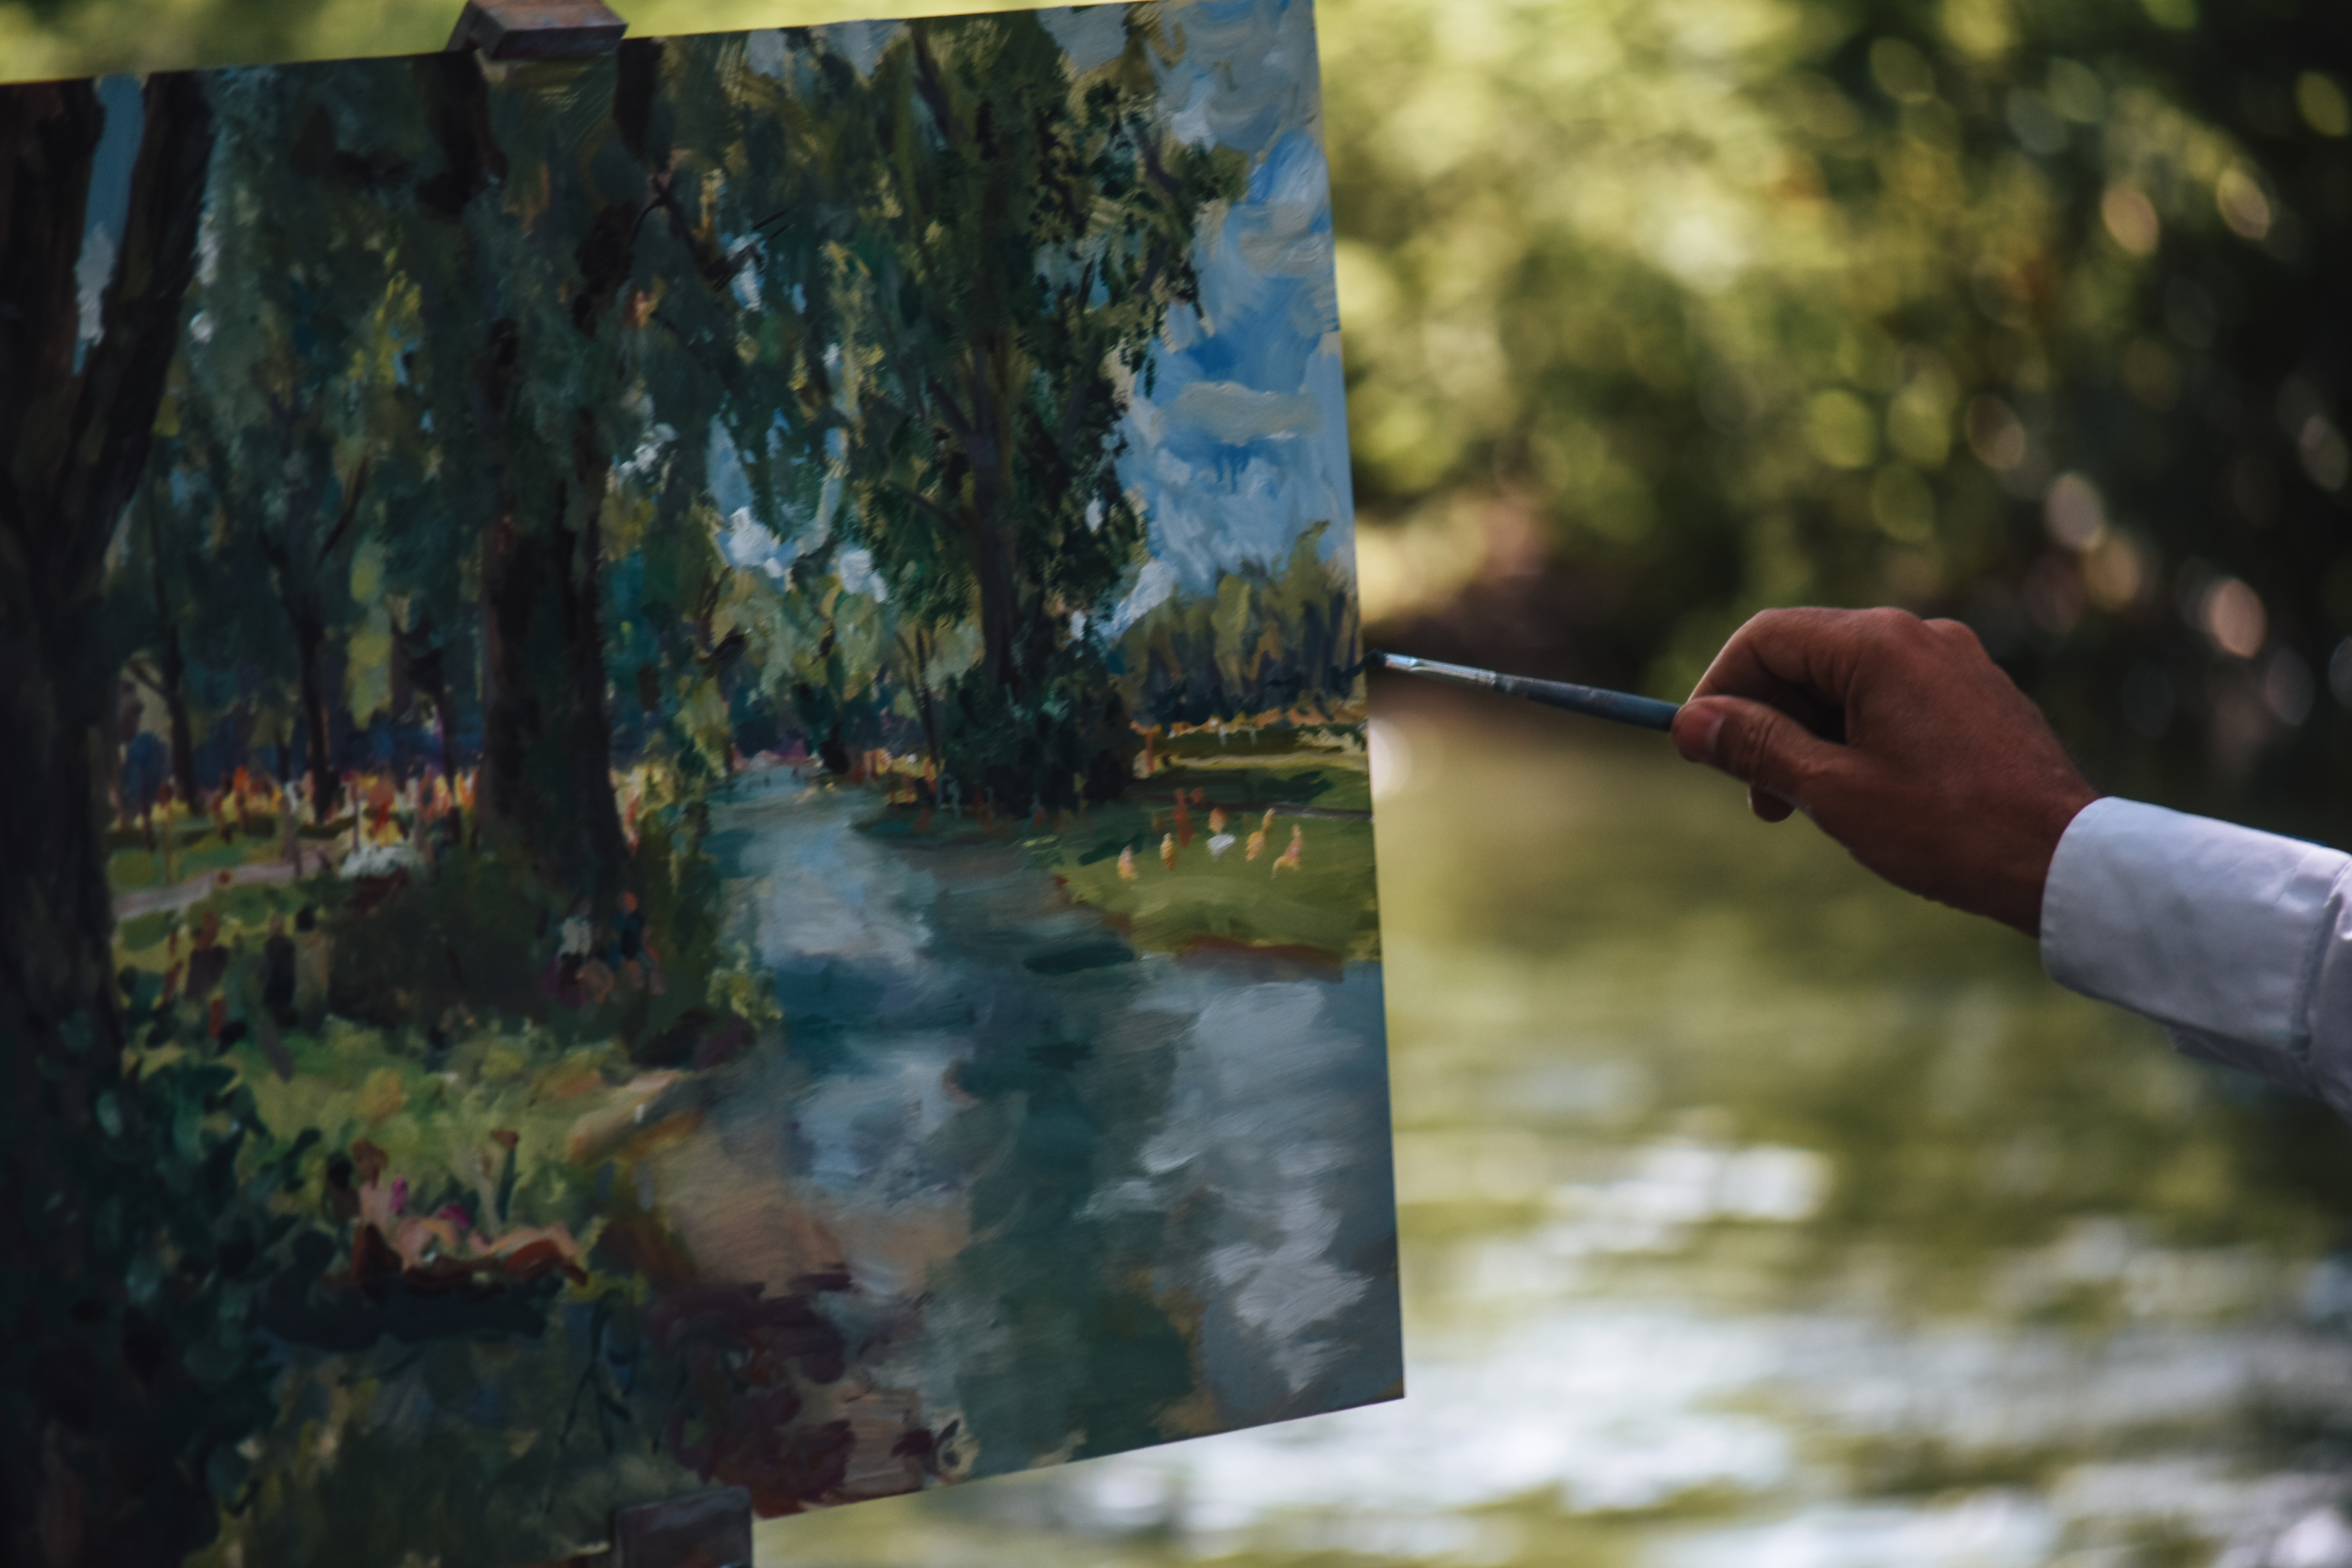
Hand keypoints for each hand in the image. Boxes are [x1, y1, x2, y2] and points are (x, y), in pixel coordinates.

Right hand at [1668, 607, 2097, 935]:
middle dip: (1764, 721)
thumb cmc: (1947, 828)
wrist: (2064, 860)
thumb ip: (1756, 747)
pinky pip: (1892, 698)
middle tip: (1754, 798)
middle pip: (1805, 656)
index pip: (1765, 638)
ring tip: (1803, 807)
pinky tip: (1861, 794)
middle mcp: (1918, 635)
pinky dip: (1855, 736)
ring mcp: (1954, 662)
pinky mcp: (1976, 693)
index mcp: (1878, 645)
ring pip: (1847, 682)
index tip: (1698, 746)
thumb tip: (1691, 722)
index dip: (1719, 689)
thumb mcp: (1832, 791)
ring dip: (1807, 736)